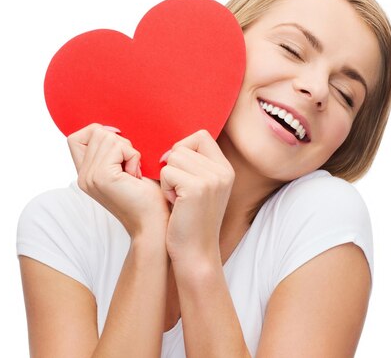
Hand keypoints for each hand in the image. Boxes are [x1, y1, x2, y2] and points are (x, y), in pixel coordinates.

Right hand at [68, 123, 169, 237]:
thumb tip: (111, 128)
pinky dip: (132, 157)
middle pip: (96, 132)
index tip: (120, 146)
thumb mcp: (124, 168)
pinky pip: (118, 147)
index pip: (76, 138)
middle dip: (121, 144)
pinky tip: (136, 175)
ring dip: (128, 151)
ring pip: (107, 137)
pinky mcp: (102, 177)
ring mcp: (90, 177)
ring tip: (133, 173)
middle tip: (131, 168)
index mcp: (85, 174)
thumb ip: (112, 152)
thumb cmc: (147, 196)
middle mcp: (83, 176)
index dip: (98, 132)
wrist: (153, 223)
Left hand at [159, 130, 234, 263]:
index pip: (200, 136)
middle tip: (180, 192)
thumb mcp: (201, 188)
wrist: (195, 254)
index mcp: (225, 169)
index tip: (179, 171)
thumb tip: (172, 147)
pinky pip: (167, 172)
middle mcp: (223, 171)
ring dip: (167, 178)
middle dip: (172, 167)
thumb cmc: (190, 221)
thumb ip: (195, 165)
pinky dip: (165, 188)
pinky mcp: (196, 188)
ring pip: (173, 157)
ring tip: (178, 199)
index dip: (183, 148)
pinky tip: (175, 205)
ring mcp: (212, 179)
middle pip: (183, 146)